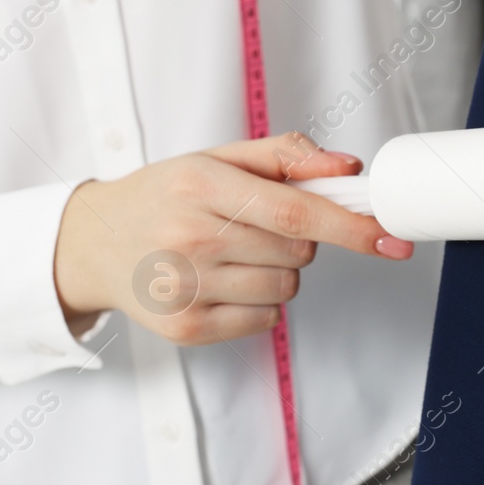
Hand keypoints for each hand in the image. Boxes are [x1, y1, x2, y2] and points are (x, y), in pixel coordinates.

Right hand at [52, 133, 412, 345]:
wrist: (93, 243)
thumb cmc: (164, 195)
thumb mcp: (215, 157)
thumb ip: (285, 155)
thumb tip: (347, 170)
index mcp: (200, 185)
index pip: (295, 212)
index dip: (350, 226)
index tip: (390, 235)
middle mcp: (190, 237)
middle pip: (298, 252)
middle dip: (300, 239)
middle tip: (257, 225)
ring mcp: (185, 288)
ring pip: (286, 288)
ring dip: (279, 270)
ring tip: (234, 253)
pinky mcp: (185, 329)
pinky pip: (265, 320)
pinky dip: (260, 301)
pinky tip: (223, 281)